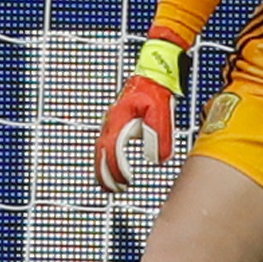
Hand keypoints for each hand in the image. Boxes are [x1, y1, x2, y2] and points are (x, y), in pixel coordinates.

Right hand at [95, 38, 183, 192]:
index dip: (118, 168)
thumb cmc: (156, 89)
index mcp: (120, 119)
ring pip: (101, 149)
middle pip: (101, 153)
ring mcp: (111, 120)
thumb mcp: (161, 113)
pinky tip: (112, 166)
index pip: (113, 150)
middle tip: (112, 190)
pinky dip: (106, 158)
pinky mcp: (115, 120)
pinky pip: (106, 143)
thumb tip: (157, 159)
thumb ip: (159, 137)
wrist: (153, 72)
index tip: (126, 181)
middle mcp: (111, 121)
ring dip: (104, 167)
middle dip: (105, 174)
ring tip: (111, 184)